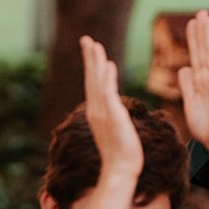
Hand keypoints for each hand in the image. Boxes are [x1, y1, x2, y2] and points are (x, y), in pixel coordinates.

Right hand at [80, 35, 142, 178]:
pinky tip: (109, 65)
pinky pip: (109, 94)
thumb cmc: (121, 153)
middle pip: (91, 79)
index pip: (93, 83)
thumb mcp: (115, 129)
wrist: (121, 169)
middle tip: (86, 39)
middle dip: (90, 58)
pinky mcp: (113, 117)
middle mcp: (96, 110)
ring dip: (96, 63)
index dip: (92, 65)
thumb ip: (112, 116)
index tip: (91, 49)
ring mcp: (103, 113)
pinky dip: (108, 79)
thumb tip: (113, 109)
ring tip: (95, 45)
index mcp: (97, 111)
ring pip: (98, 83)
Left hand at [178, 11, 208, 152]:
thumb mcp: (190, 104)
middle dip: (202, 31)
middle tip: (201, 11)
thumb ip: (187, 86)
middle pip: (205, 50)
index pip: (196, 55)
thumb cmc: (206, 126)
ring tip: (207, 18)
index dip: (193, 39)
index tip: (190, 22)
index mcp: (201, 81)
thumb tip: (184, 68)